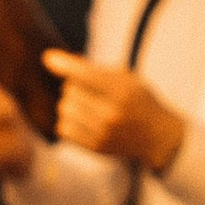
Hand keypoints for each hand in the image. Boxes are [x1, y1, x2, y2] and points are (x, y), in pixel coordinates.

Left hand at [45, 49, 185, 172]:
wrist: (156, 136)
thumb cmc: (137, 100)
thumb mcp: (125, 77)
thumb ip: (94, 68)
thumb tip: (55, 60)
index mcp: (122, 91)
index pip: (85, 75)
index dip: (64, 64)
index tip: (47, 57)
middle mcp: (111, 113)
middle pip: (70, 90)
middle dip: (73, 85)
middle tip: (88, 88)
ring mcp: (102, 133)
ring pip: (64, 109)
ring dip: (70, 103)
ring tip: (87, 103)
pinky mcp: (94, 147)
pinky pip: (63, 128)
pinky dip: (68, 120)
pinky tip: (82, 118)